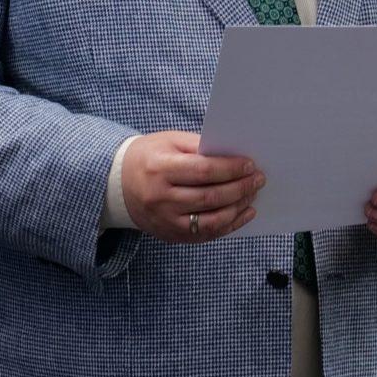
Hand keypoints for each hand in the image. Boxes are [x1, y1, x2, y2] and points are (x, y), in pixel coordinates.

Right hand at [122, 131, 262, 242]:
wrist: (118, 185)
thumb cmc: (150, 157)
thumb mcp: (170, 142)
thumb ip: (200, 147)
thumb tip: (234, 155)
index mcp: (160, 169)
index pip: (202, 171)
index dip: (230, 169)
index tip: (250, 165)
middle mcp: (161, 198)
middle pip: (209, 197)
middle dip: (240, 188)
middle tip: (258, 179)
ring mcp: (165, 220)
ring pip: (211, 220)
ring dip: (238, 208)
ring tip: (253, 195)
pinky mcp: (171, 235)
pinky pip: (207, 234)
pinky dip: (230, 225)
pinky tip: (244, 213)